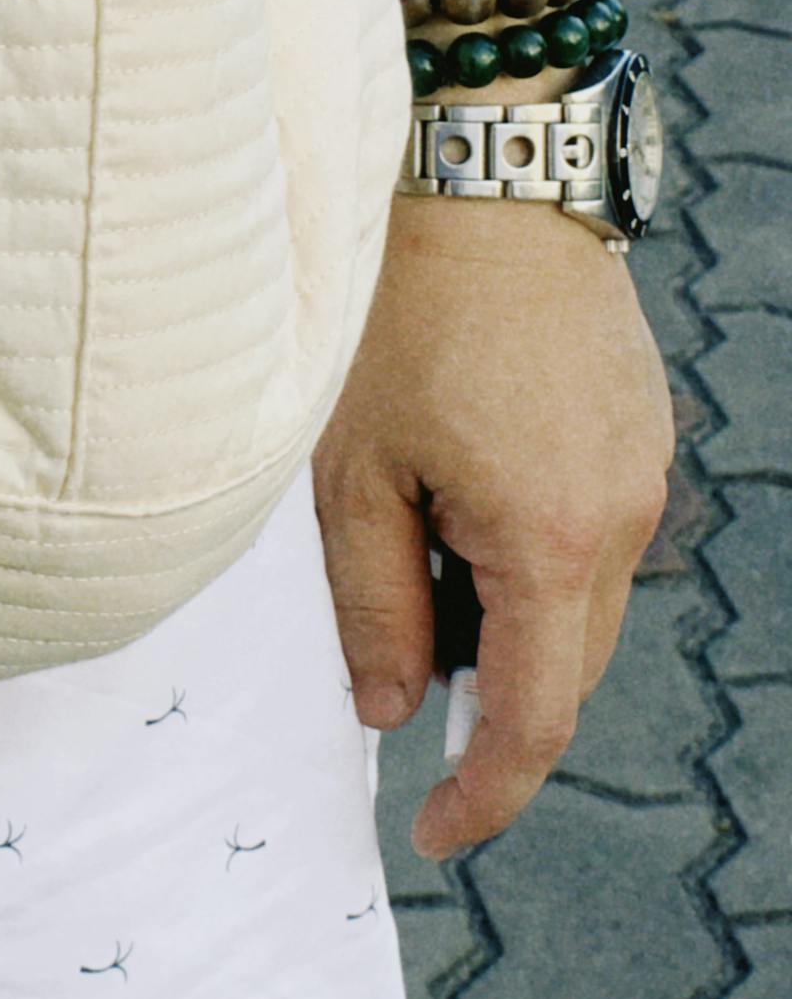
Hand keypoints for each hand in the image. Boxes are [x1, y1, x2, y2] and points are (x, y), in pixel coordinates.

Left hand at [313, 192, 672, 857]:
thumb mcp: (355, 469)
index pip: (532, 720)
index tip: (430, 829)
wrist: (485, 169)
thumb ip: (374, 603)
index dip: (482, 792)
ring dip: (507, 624)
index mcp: (553, 542)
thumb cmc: (402, 311)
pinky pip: (593, 534)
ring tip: (414, 575)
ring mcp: (643, 469)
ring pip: (581, 602)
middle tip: (399, 701)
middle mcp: (623, 518)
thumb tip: (391, 706)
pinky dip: (531, 559)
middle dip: (488, 708)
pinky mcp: (636, 426)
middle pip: (565, 670)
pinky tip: (458, 511)